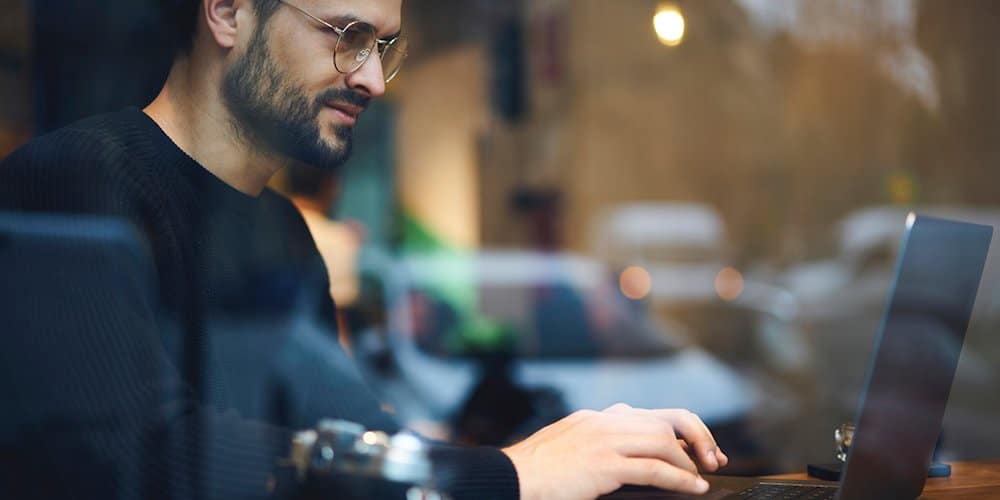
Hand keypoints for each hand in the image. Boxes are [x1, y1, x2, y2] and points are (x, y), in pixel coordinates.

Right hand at [502, 403, 727, 499]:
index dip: (682, 430)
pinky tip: (692, 489)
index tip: (697, 450)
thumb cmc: (537, 473)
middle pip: (667, 419)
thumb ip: (599, 446)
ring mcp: (604, 440)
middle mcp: (605, 422)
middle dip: (698, 438)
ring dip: (690, 461)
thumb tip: (629, 461)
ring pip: (665, 440)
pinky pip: (654, 469)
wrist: (510, 478)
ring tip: (700, 478)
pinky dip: (680, 479)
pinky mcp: (603, 464)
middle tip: (712, 460)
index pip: (652, 415)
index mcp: (598, 418)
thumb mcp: (570, 448)